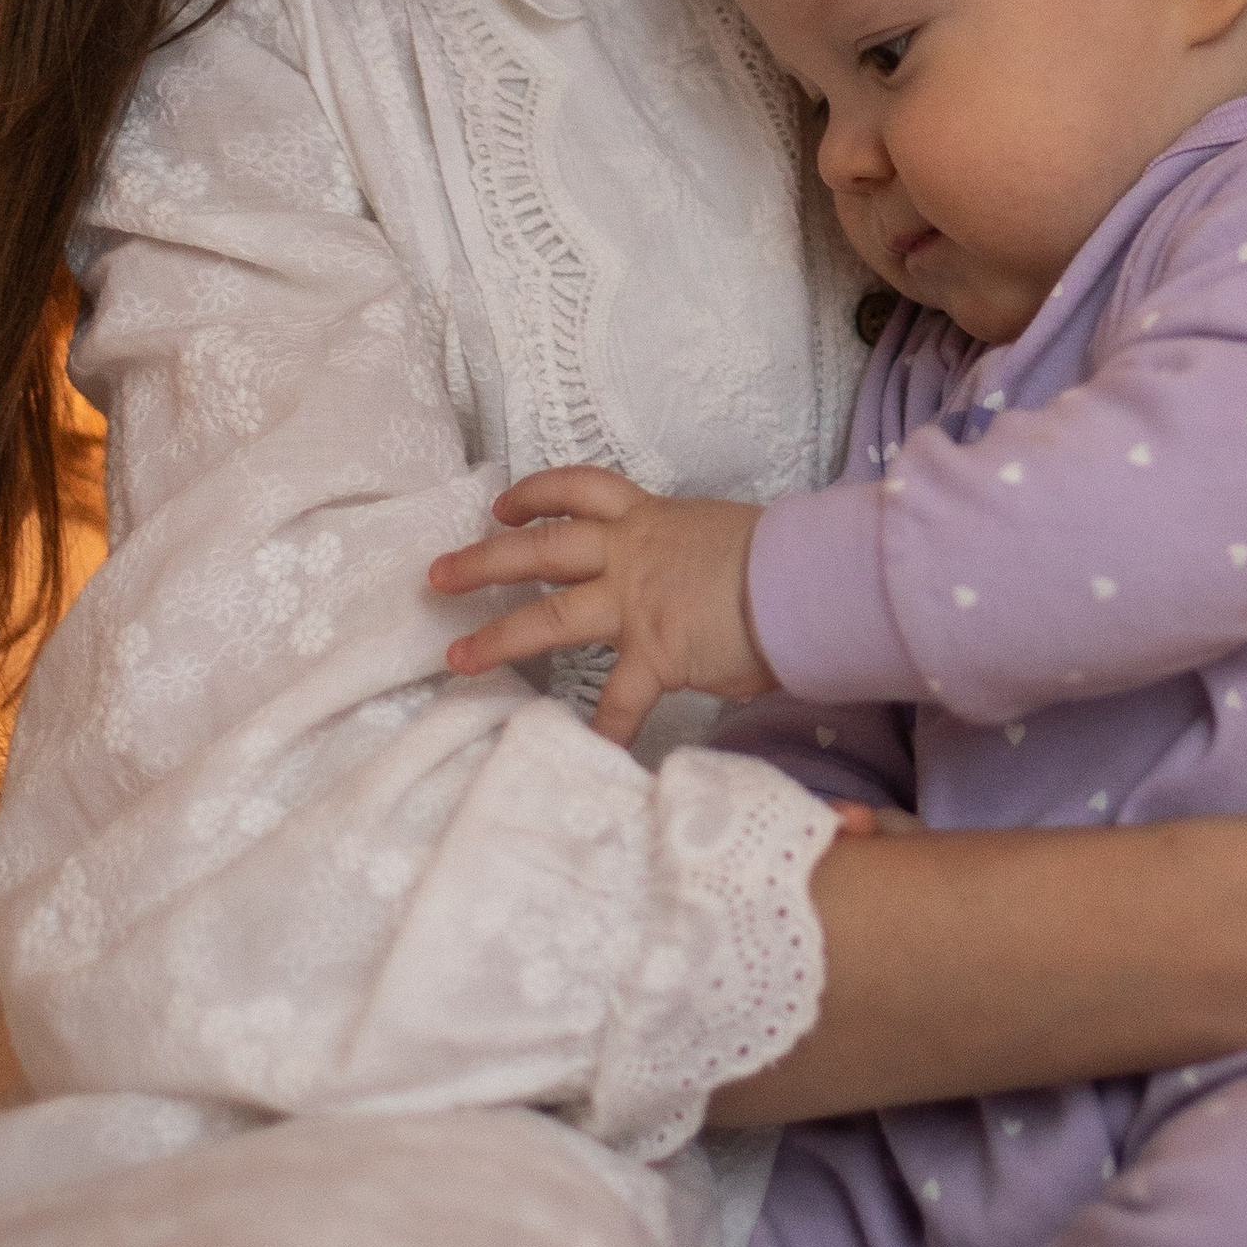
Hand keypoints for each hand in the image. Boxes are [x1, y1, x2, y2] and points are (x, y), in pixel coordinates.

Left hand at [430, 469, 773, 750]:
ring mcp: (636, 604)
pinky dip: (602, 731)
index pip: (581, 492)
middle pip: (541, 548)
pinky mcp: (655, 653)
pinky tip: (586, 754)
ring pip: (550, 614)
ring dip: (498, 635)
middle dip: (484, 561)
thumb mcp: (724, 537)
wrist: (808, 577)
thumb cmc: (782, 556)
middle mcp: (631, 555)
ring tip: (456, 655)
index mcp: (649, 521)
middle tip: (439, 575)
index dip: (534, 496)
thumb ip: (693, 560)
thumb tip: (698, 585)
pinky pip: (618, 702)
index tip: (501, 507)